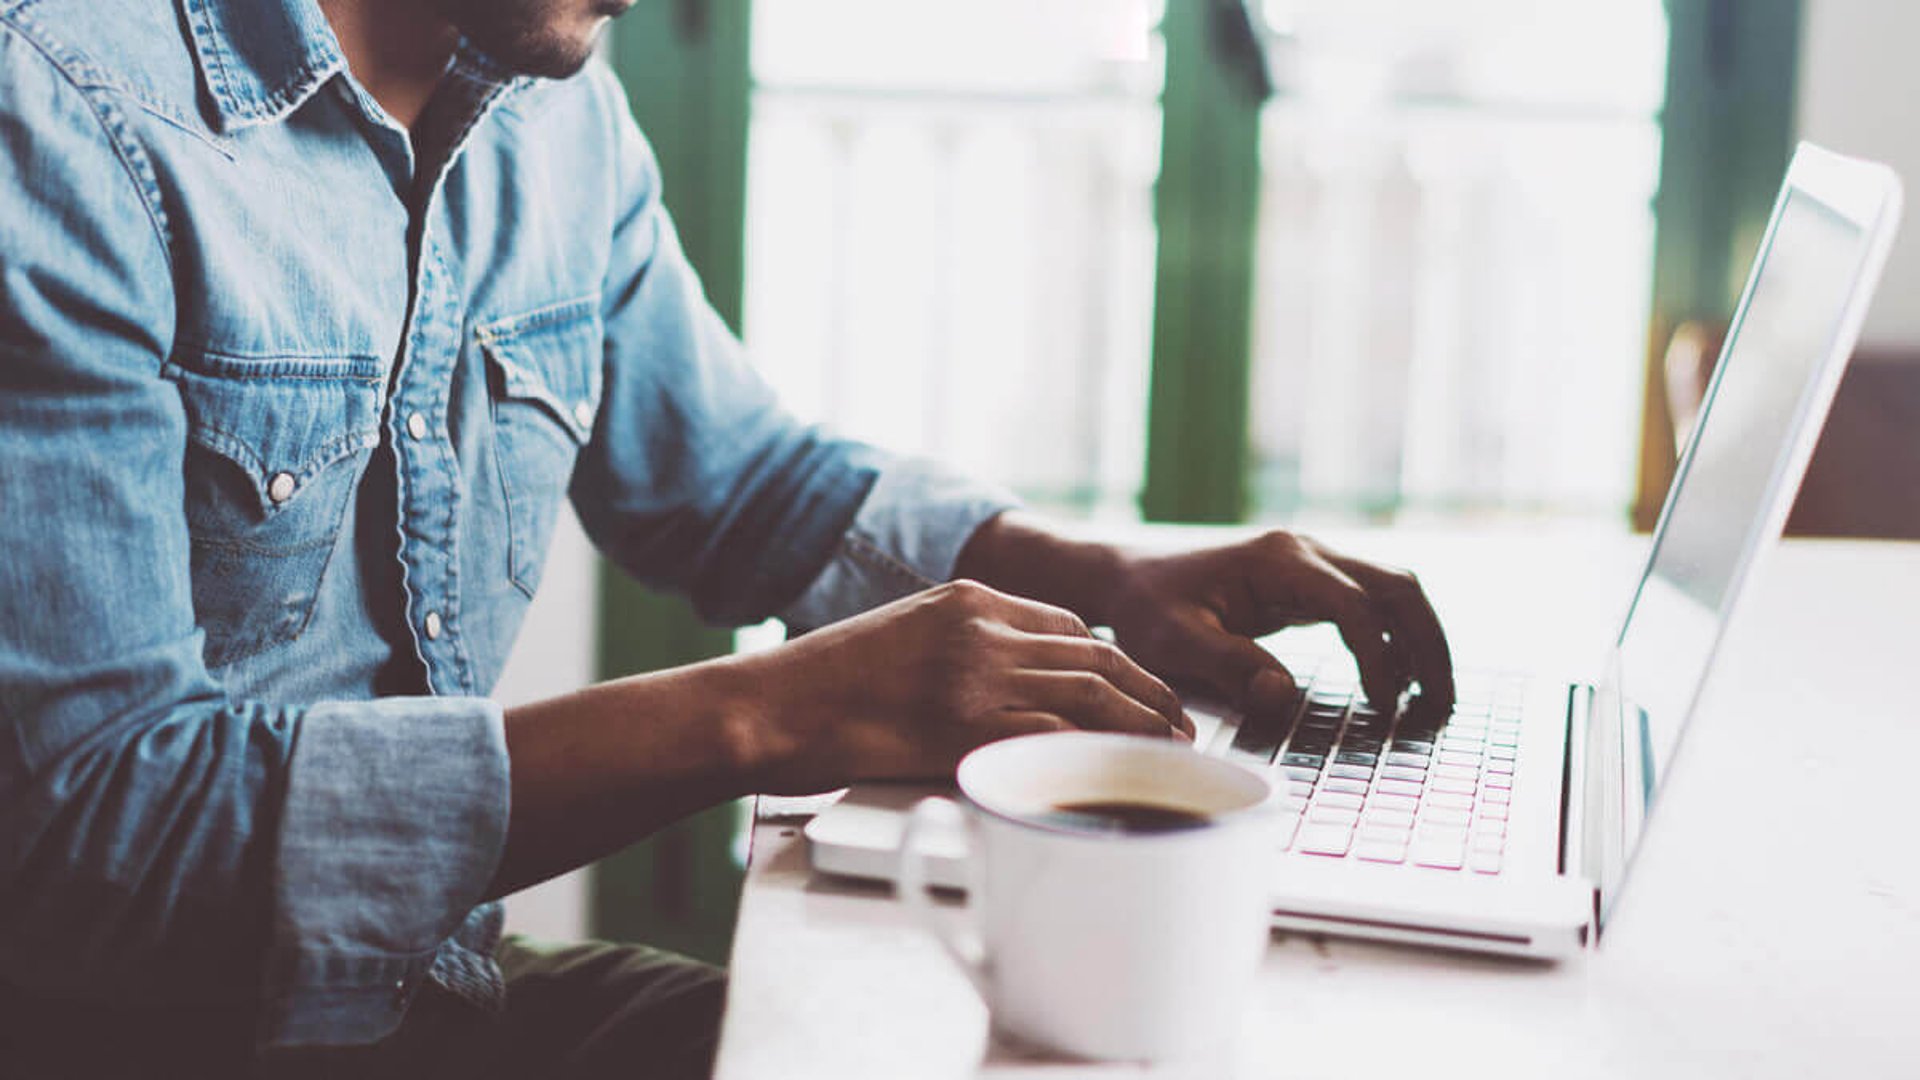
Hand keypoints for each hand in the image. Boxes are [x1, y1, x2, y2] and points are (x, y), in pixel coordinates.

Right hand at [735, 580, 1192, 792]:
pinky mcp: (967, 724)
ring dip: (1144, 725)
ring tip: (1173, 753)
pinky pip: (1057, 735)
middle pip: (1096, 656)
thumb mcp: (902, 640)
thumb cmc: (822, 688)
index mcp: (967, 598)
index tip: (1140, 691)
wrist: (769, 706)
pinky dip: (1102, 755)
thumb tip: (1008, 690)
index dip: (1117, 663)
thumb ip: (959, 651)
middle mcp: (982, 626)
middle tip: (1181, 726)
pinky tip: (1125, 774)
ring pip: (1092, 693)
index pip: (1068, 626)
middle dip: (1150, 692)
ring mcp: (977, 673)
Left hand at [956, 514, 1453, 715]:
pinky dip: (1395, 639)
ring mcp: (1311, 564)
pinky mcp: (1309, 584)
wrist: (1125, 579)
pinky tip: (1398, 682)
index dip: (1378, 658)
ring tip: (1434, 700)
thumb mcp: (1175, 642)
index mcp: (1278, 561)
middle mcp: (1305, 552)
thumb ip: (1230, 666)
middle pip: (1396, 587)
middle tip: (1442, 705)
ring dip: (1421, 641)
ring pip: (1393, 591)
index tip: (1384, 706)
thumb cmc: (1146, 608)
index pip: (1354, 606)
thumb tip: (1282, 695)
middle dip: (1428, 644)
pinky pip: (1371, 605)